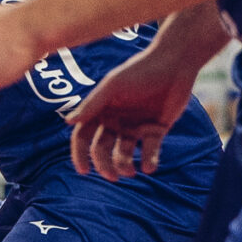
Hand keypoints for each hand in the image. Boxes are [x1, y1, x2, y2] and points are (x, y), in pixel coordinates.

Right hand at [65, 40, 199, 181]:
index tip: (83, 171)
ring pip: (124, 154)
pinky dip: (149, 160)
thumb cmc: (139, 71)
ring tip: (132, 171)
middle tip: (112, 176)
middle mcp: (115, 121)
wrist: (174, 65)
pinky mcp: (156, 130)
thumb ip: (92, 104)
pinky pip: (150, 150)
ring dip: (125, 165)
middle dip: (105, 165)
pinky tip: (149, 167)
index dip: (80, 154)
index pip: (83, 136)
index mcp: (100, 111)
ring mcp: (135, 127)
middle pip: (102, 149)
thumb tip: (67, 121)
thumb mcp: (113, 86)